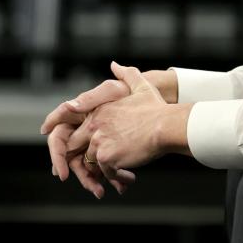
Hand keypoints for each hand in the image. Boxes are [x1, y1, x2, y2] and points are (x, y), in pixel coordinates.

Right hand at [41, 77, 130, 194]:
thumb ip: (89, 99)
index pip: (58, 136)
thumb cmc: (128, 93)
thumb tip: (69, 105)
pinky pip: (103, 167)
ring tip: (103, 191)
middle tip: (89, 186)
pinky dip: (111, 177)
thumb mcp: (110, 91)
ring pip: (86, 166)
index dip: (56, 154)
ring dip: (93, 180)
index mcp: (76, 116)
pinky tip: (121, 185)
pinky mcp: (107, 151)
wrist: (150, 104)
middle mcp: (81, 131)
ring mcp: (93, 143)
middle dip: (78, 173)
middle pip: (70, 157)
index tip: (59, 172)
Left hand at [67, 62, 189, 178]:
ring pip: (92, 162)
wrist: (165, 126)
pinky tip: (130, 177)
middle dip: (84, 160)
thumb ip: (126, 74)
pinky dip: (117, 178)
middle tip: (97, 171)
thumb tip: (114, 65)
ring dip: (104, 171)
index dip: (82, 142)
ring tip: (122, 175)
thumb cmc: (156, 108)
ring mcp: (99, 140)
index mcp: (98, 111)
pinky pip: (105, 173)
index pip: (80, 129)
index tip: (85, 152)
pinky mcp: (106, 156)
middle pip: (77, 147)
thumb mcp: (140, 85)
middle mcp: (94, 125)